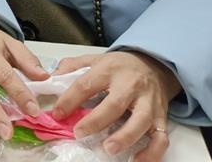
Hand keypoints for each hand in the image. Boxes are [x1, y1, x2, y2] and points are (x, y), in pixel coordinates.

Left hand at [51, 51, 181, 161]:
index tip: (57, 114)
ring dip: (125, 137)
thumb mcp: (95, 59)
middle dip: (96, 121)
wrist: (154, 64)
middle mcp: (130, 85)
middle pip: (115, 103)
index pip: (86, 84)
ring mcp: (148, 102)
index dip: (70, 99)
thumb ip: (73, 66)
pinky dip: (152, 152)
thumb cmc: (121, 66)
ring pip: (141, 121)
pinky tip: (137, 161)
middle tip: (79, 133)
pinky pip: (160, 138)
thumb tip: (50, 78)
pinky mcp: (161, 117)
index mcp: (109, 70)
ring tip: (108, 148)